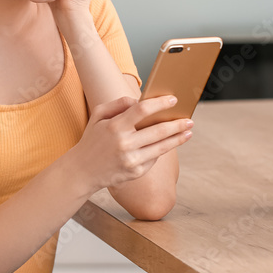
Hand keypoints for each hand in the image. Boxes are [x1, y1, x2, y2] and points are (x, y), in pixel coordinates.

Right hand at [67, 95, 192, 193]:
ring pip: (162, 147)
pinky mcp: (136, 172)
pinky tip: (169, 144)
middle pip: (158, 130)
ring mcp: (131, 160)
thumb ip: (118, 104)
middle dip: (177, 124)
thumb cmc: (92, 139)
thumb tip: (139, 101)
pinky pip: (154, 158)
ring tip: (189, 132)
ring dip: (178, 139)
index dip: (160, 103)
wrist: (83, 171)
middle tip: (189, 119)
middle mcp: (124, 144)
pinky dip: (162, 150)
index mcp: (115, 127)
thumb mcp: (98, 116)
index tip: (173, 99)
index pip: (142, 110)